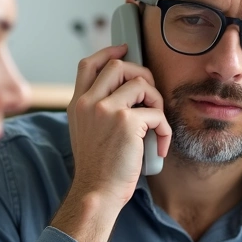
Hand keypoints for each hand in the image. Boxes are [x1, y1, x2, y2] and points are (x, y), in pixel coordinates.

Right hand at [51, 44, 171, 241]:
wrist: (96, 192)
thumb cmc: (97, 168)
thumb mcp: (85, 132)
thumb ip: (96, 109)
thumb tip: (125, 92)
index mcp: (77, 104)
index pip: (88, 64)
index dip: (109, 51)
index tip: (125, 49)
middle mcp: (88, 102)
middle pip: (118, 65)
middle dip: (141, 74)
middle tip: (150, 95)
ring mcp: (106, 109)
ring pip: (141, 83)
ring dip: (156, 101)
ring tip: (156, 124)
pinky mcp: (126, 121)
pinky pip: (156, 112)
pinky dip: (164, 129)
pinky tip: (160, 145)